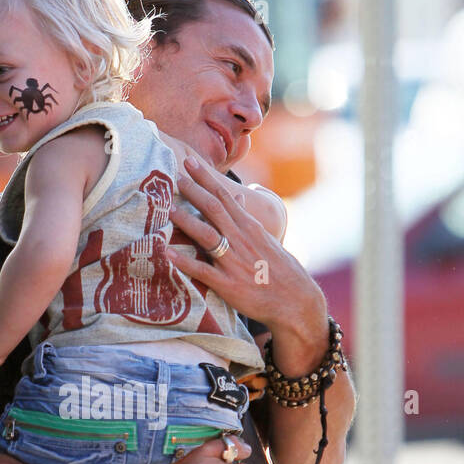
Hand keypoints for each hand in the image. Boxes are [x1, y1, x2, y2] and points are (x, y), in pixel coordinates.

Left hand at [169, 154, 327, 367]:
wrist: (295, 302)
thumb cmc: (279, 270)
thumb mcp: (266, 240)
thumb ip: (246, 220)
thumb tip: (236, 198)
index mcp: (250, 228)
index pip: (225, 197)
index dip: (206, 179)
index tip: (189, 162)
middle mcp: (242, 240)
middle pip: (215, 210)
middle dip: (194, 191)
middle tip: (174, 176)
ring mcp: (235, 262)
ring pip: (208, 236)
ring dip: (188, 221)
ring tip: (169, 210)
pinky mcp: (229, 285)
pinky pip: (203, 271)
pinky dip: (185, 262)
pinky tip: (168, 254)